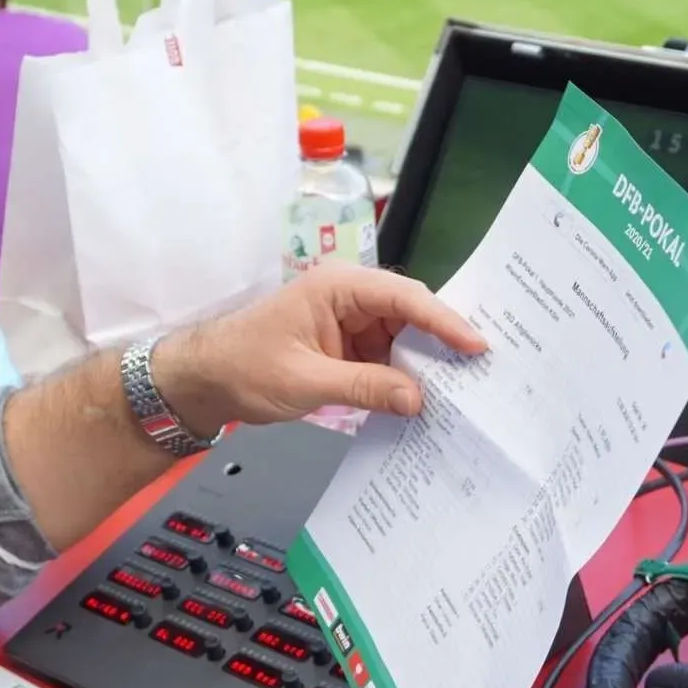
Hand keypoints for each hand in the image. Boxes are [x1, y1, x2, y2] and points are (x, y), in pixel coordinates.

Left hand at [150, 264, 485, 436]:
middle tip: (483, 370)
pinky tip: (425, 400)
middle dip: (443, 343)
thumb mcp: (306, 381)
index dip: (445, 321)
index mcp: (339, 286)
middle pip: (411, 315)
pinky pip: (386, 358)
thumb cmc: (244, 367)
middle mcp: (349, 296)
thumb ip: (365, 387)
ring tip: (463, 391)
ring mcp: (349, 321)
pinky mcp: (346, 346)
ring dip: (426, 366)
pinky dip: (404, 378)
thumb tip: (419, 399)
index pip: (405, 297)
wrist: (204, 379)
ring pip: (403, 339)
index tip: (477, 346)